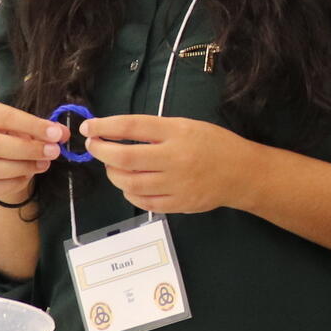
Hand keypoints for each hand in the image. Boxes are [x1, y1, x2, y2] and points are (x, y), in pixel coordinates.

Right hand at [0, 101, 65, 208]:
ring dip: (21, 168)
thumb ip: (48, 130)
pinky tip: (27, 177)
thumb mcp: (32, 128)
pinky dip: (12, 184)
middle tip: (53, 152)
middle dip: (27, 150)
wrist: (0, 155)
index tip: (55, 134)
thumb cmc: (16, 135)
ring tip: (43, 165)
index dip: (32, 125)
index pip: (6, 117)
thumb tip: (63, 134)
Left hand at [81, 115, 258, 214]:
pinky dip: (129, 192)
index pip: (131, 127)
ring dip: (112, 173)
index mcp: (177, 132)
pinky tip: (129, 184)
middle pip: (124, 157)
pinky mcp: (178, 204)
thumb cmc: (213, 144)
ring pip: (129, 182)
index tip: (89, 128)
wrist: (242, 173)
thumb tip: (115, 133)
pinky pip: (142, 201)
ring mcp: (176, 184)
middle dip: (100, 151)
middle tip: (93, 146)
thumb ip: (154, 130)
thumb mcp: (186, 126)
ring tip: (112, 166)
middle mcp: (175, 158)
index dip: (104, 127)